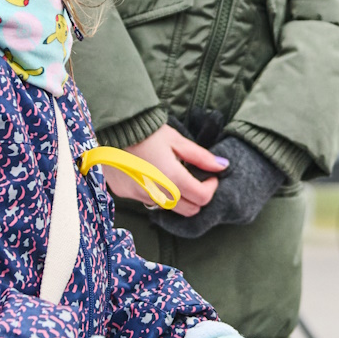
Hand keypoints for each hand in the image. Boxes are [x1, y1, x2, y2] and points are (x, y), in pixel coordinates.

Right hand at [106, 124, 225, 216]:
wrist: (115, 127)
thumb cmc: (149, 131)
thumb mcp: (178, 141)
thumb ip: (201, 157)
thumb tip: (223, 166)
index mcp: (171, 178)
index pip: (202, 198)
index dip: (211, 188)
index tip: (210, 177)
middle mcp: (155, 192)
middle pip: (188, 210)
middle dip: (196, 198)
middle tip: (195, 181)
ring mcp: (138, 195)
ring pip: (167, 207)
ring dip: (175, 197)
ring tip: (170, 176)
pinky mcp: (125, 194)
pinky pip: (146, 200)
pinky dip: (154, 192)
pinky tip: (149, 175)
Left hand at [146, 135, 285, 239]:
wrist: (272, 150)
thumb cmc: (242, 148)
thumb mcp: (210, 158)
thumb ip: (193, 174)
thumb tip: (170, 187)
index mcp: (225, 200)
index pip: (193, 225)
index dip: (173, 223)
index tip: (158, 215)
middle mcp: (235, 213)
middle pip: (200, 223)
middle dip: (182, 216)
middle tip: (164, 207)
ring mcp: (243, 215)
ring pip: (210, 220)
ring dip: (197, 211)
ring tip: (183, 197)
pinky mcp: (247, 214)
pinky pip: (222, 216)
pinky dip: (211, 209)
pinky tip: (202, 195)